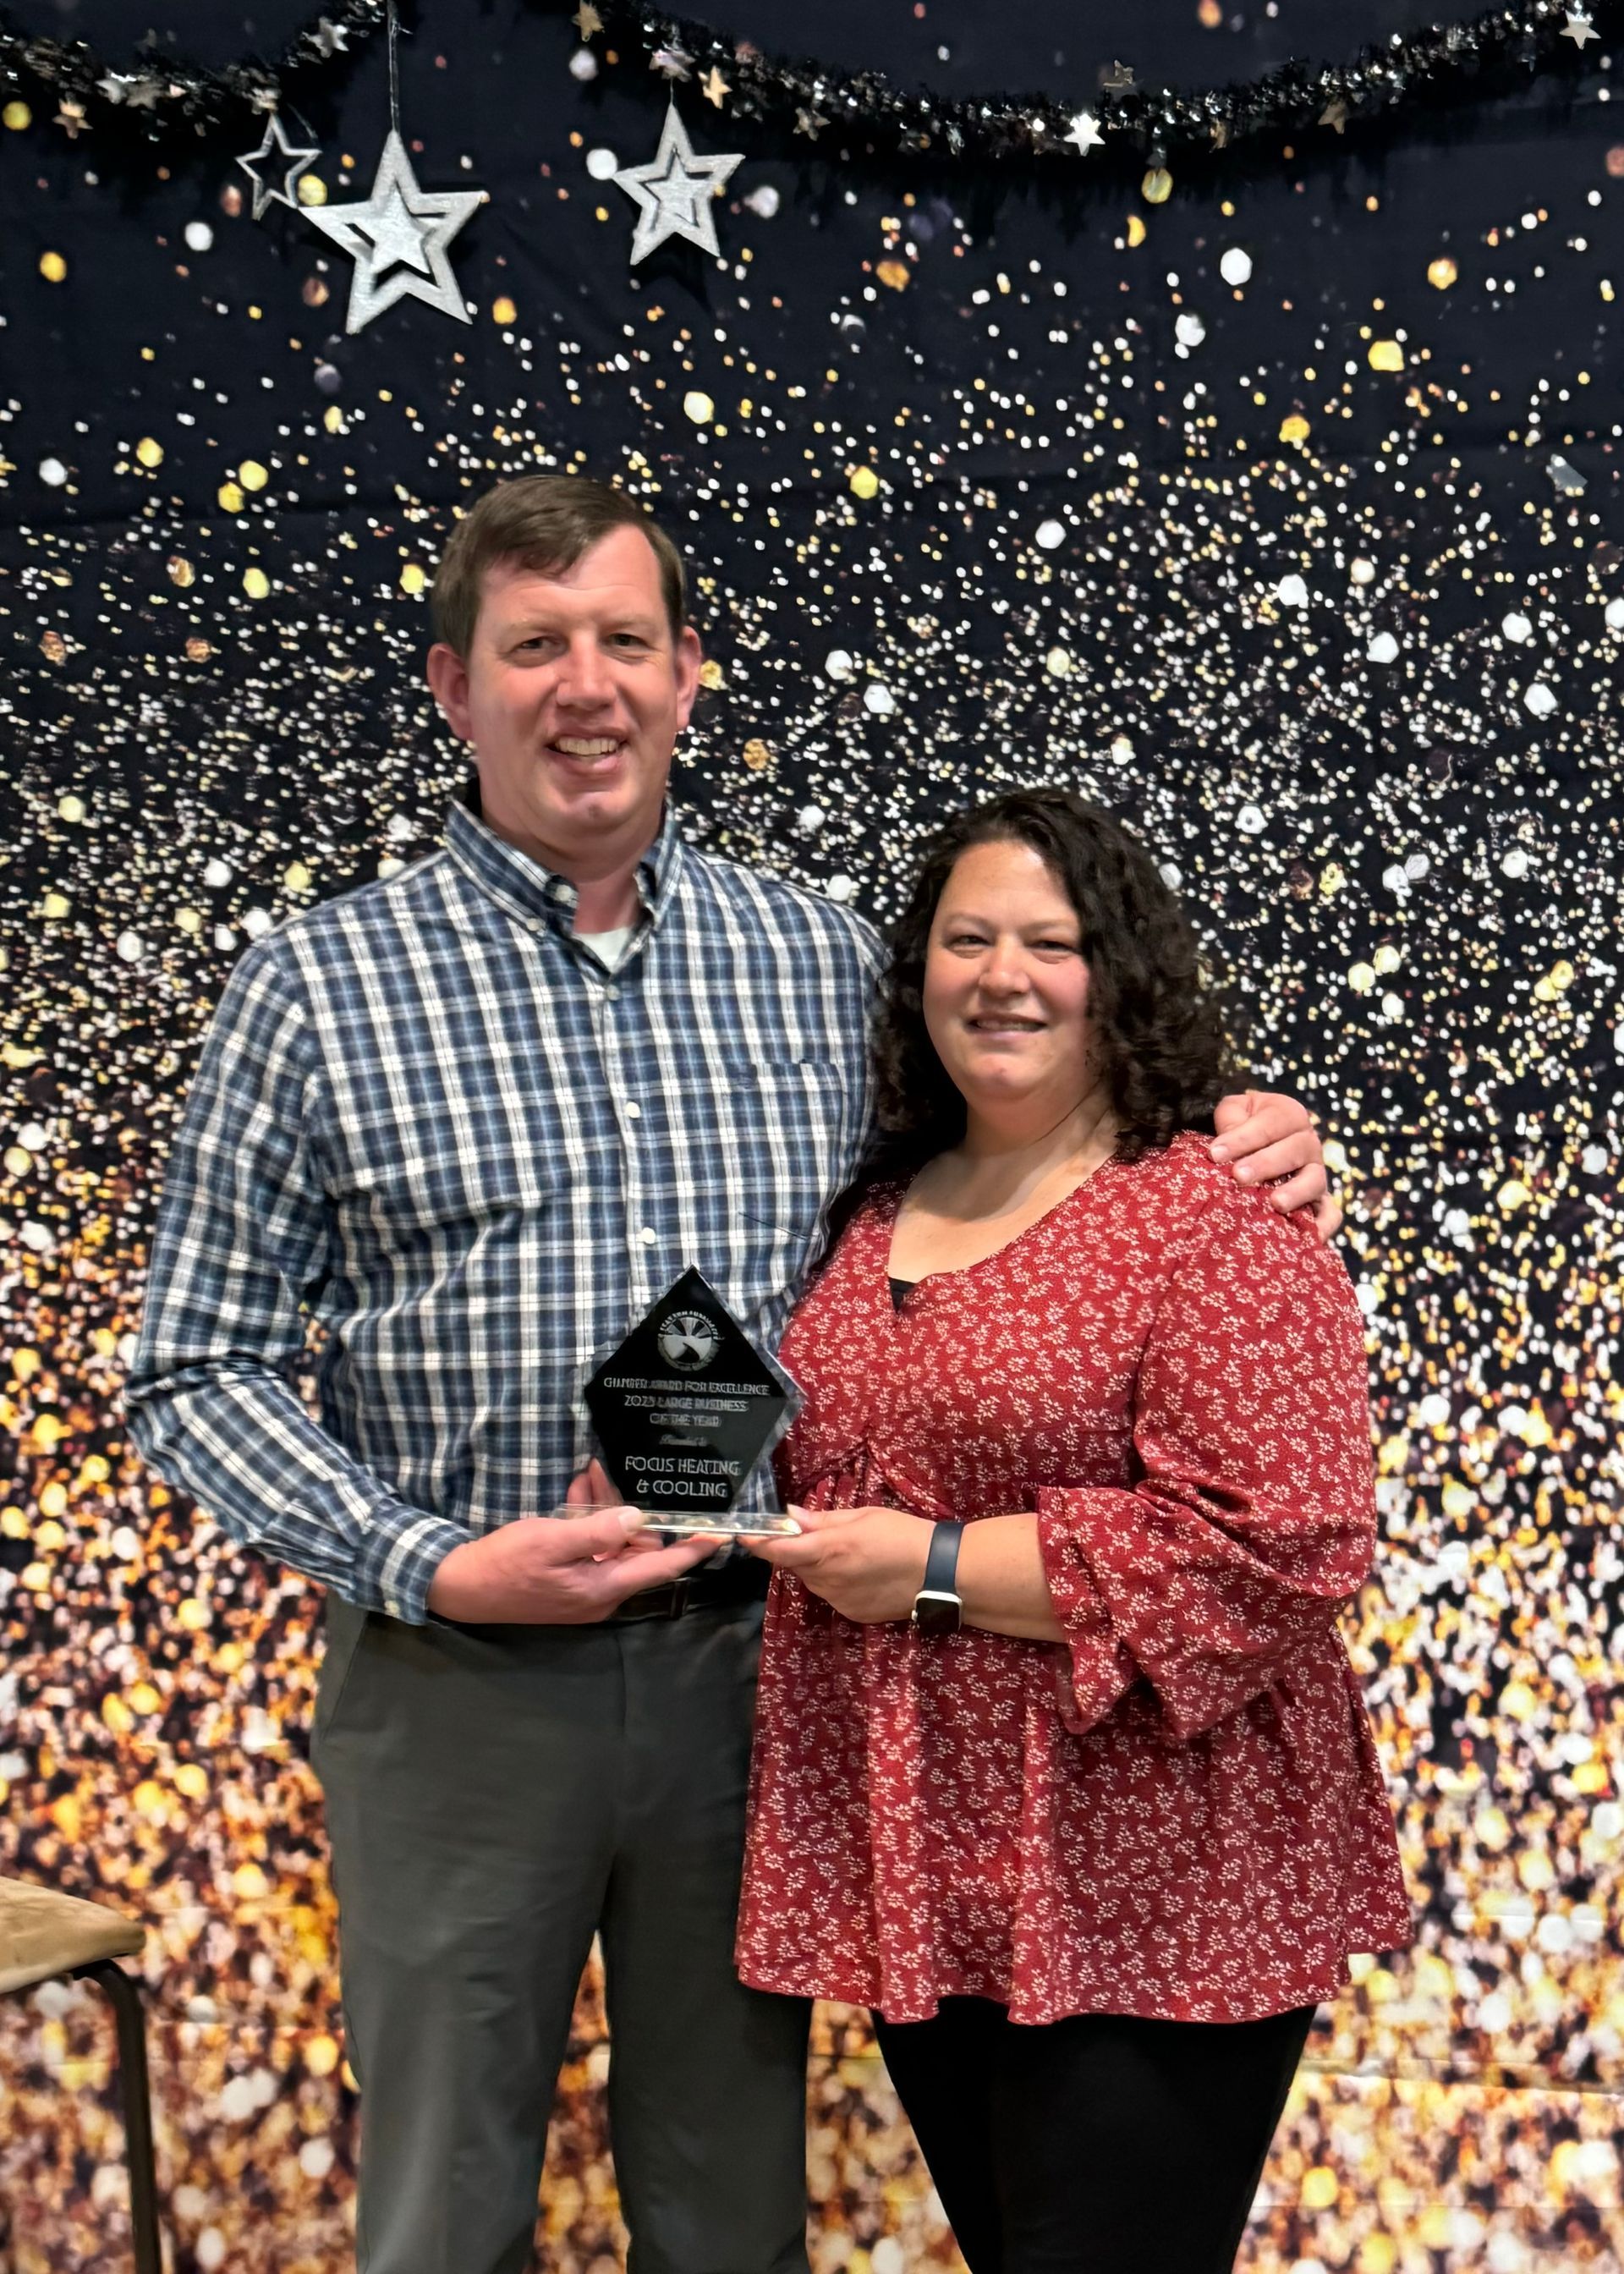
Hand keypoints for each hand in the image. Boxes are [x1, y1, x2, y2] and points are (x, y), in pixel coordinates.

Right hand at [426, 1491, 718, 1623]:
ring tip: (588, 1476)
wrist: (462, 1587)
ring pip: (613, 1542)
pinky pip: (592, 1547)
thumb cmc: (507, 1564)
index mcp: (603, 1588)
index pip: (661, 1568)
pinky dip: (587, 1520)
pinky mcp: (569, 1580)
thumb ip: (597, 1532)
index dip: (692, 1549)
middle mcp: (602, 1592)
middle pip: (636, 1548)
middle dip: (630, 1510)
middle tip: (610, 1473)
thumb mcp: (552, 1541)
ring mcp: (585, 1588)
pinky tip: (576, 1492)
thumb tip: (638, 1520)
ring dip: (604, 1509)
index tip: (720, 1532)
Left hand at [748, 1503, 934, 1623]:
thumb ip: (823, 1520)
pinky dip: (833, 1582)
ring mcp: (838, 1600)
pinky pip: (830, 1594)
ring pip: (811, 1580)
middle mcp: (827, 1579)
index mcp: (829, 1549)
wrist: (938, 1574)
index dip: (757, 1543)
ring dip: (814, 1566)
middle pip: (793, 1565)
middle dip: (794, 1550)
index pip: (778, 1550)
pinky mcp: (850, 1613)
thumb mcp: (863, 1516)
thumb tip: (790, 1517)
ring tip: (845, 1552)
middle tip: (812, 1534)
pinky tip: (858, 1572)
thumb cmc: (902, 1534)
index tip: (743, 1534)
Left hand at [1210, 1088, 1340, 1242]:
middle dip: (1265, 1164)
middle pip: (1294, 1151)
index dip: (1242, 1138)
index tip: (1214, 1154)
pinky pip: (1329, 1213)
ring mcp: (1316, 1172)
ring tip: (1275, 1203)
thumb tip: (1225, 1146)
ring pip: (1314, 1181)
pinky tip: (1309, 1236)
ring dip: (1296, 1192)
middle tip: (1239, 1176)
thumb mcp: (1234, 1112)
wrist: (1252, 1139)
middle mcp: (1308, 1143)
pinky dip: (1323, 1225)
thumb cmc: (1240, 1123)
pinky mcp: (1319, 1200)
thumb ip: (1230, 1121)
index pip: (1269, 1125)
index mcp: (1289, 1115)